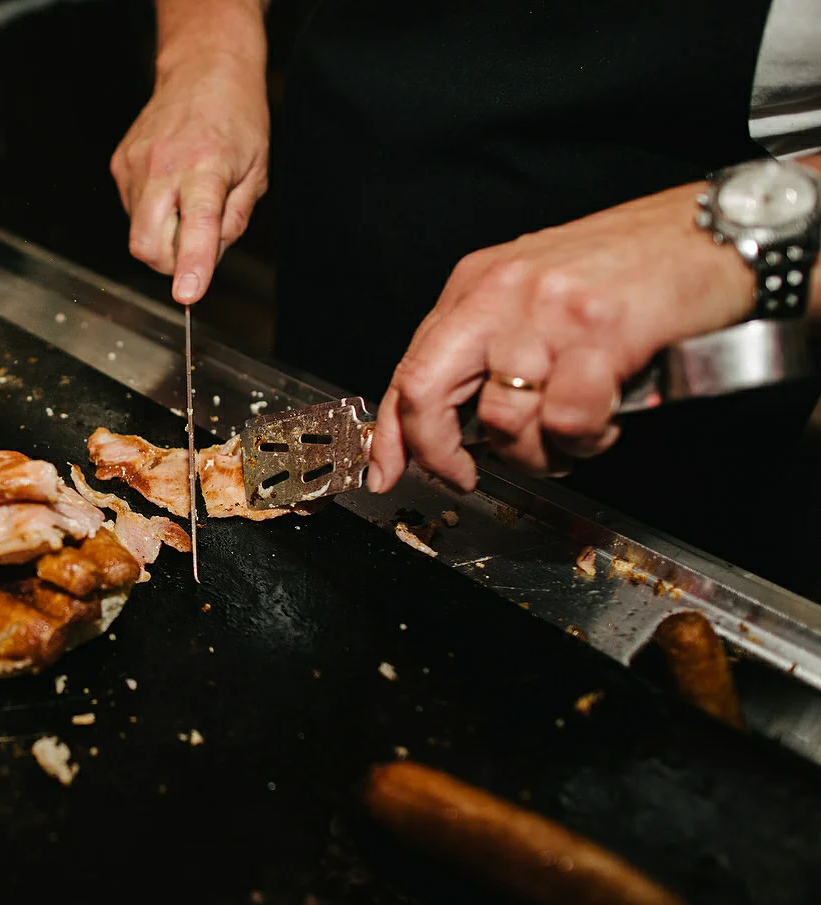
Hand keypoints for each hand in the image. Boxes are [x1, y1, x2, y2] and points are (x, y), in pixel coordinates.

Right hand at [111, 53, 267, 303]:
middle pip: (147, 244)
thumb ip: (234, 220)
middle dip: (170, 263)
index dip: (191, 265)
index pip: (196, 226)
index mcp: (206, 166)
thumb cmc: (236, 117)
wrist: (202, 68)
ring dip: (163, 235)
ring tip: (187, 201)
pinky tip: (171, 187)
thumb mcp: (256, 171)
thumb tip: (209, 259)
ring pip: (138, 233)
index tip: (188, 294)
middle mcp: (164, 166)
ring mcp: (135, 166)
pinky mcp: (120, 165)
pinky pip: (132, 211)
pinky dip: (153, 214)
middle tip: (195, 246)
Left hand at [366, 182, 755, 493]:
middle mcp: (501, 294)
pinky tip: (607, 415)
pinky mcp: (598, 332)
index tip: (385, 473)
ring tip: (573, 432)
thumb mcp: (538, 296)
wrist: (716, 232)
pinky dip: (587, 436)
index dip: (392, 433)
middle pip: (428, 391)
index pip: (410, 369)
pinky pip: (566, 419)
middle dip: (439, 452)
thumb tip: (456, 421)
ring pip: (504, 420)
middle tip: (467, 474)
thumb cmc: (634, 267)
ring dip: (539, 450)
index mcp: (477, 285)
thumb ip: (492, 348)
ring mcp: (547, 312)